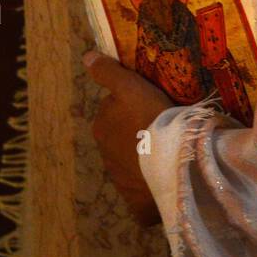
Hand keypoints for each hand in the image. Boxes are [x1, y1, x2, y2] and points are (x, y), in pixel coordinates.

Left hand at [84, 51, 173, 226]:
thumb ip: (108, 72)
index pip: (114, 108)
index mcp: (101, 126)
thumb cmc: (150, 119)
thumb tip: (87, 57)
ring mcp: (119, 178)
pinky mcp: (135, 198)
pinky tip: (164, 172)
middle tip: (160, 125)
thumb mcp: (130, 87)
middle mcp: (104, 152)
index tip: (151, 104)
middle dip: (135, 130)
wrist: (170, 166)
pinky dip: (149, 177)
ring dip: (143, 153)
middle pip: (121, 133)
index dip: (133, 103)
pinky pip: (141, 184)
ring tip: (166, 148)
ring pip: (131, 158)